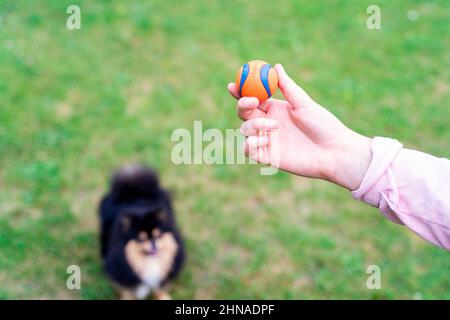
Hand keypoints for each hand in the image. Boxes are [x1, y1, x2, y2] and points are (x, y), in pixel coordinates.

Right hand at [228, 64, 371, 190]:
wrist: (333, 152)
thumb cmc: (324, 126)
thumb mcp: (304, 103)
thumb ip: (287, 87)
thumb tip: (275, 66)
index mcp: (275, 109)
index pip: (252, 97)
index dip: (240, 91)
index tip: (233, 85)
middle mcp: (268, 124)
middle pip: (244, 112)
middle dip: (242, 105)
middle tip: (251, 101)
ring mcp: (267, 141)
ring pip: (245, 130)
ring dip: (254, 124)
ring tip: (273, 126)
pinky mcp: (267, 157)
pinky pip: (248, 150)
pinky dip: (250, 143)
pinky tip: (264, 140)